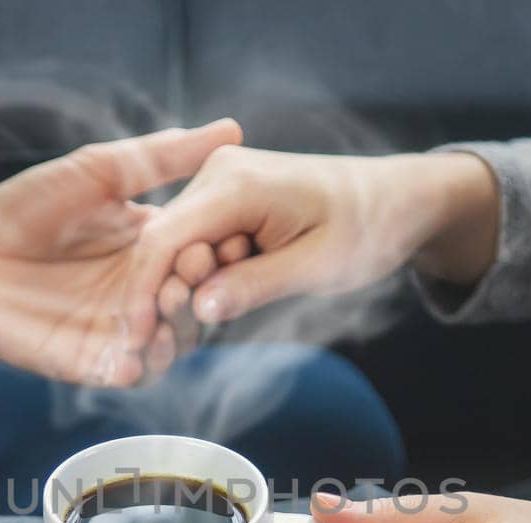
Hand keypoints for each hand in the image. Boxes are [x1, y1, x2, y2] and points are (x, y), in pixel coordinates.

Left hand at [0, 119, 242, 386]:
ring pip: (171, 344)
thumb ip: (161, 158)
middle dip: (198, 297)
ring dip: (174, 336)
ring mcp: (121, 329)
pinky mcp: (92, 360)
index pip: (205, 257)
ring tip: (160, 321)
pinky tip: (133, 357)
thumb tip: (232, 131)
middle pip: (196, 305)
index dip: (219, 253)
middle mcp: (145, 291)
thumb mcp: (97, 171)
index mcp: (154, 246)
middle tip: (184, 285)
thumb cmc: (27, 205)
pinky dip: (140, 369)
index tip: (222, 243)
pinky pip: (131, 374)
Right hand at [128, 147, 498, 334]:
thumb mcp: (318, 266)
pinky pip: (197, 244)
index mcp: (236, 182)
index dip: (143, 293)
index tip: (134, 341)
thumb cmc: (367, 228)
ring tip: (229, 308)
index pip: (164, 240)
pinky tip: (227, 296)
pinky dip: (203, 277)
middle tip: (180, 341)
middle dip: (162, 296)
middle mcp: (217, 174)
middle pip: (162, 245)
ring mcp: (218, 183)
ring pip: (176, 248)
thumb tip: (198, 309)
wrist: (396, 200)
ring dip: (188, 288)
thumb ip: (256, 285)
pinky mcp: (225, 201)